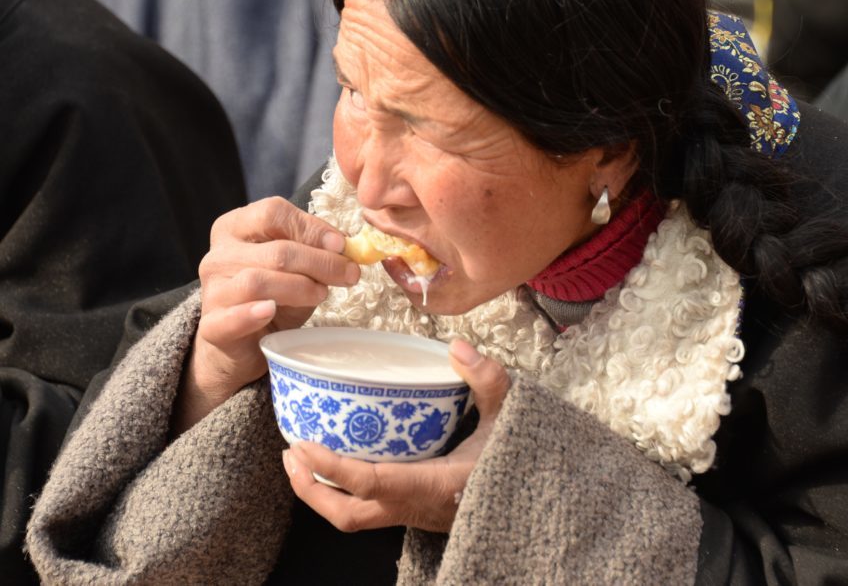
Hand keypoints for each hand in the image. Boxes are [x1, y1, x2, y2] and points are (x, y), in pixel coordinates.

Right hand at [175, 197, 360, 432]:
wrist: (246, 343)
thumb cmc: (277, 296)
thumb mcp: (299, 267)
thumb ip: (316, 251)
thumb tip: (345, 246)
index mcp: (236, 228)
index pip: (273, 213)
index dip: (312, 227)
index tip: (341, 245)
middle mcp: (219, 255)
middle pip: (275, 251)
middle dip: (320, 262)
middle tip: (349, 274)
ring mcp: (212, 291)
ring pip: (257, 281)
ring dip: (299, 288)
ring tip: (321, 295)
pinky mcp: (212, 326)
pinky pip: (231, 317)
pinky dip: (252, 314)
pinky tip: (270, 311)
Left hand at [282, 340, 509, 532]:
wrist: (536, 506)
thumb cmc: (522, 462)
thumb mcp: (511, 417)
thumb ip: (488, 381)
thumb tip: (457, 347)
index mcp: (433, 486)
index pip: (369, 484)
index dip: (330, 468)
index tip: (303, 444)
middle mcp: (416, 507)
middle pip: (348, 514)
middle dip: (311, 489)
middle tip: (292, 452)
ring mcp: (413, 514)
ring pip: (353, 518)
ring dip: (321, 493)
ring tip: (303, 459)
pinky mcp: (414, 512)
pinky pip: (367, 509)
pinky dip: (344, 490)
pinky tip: (341, 462)